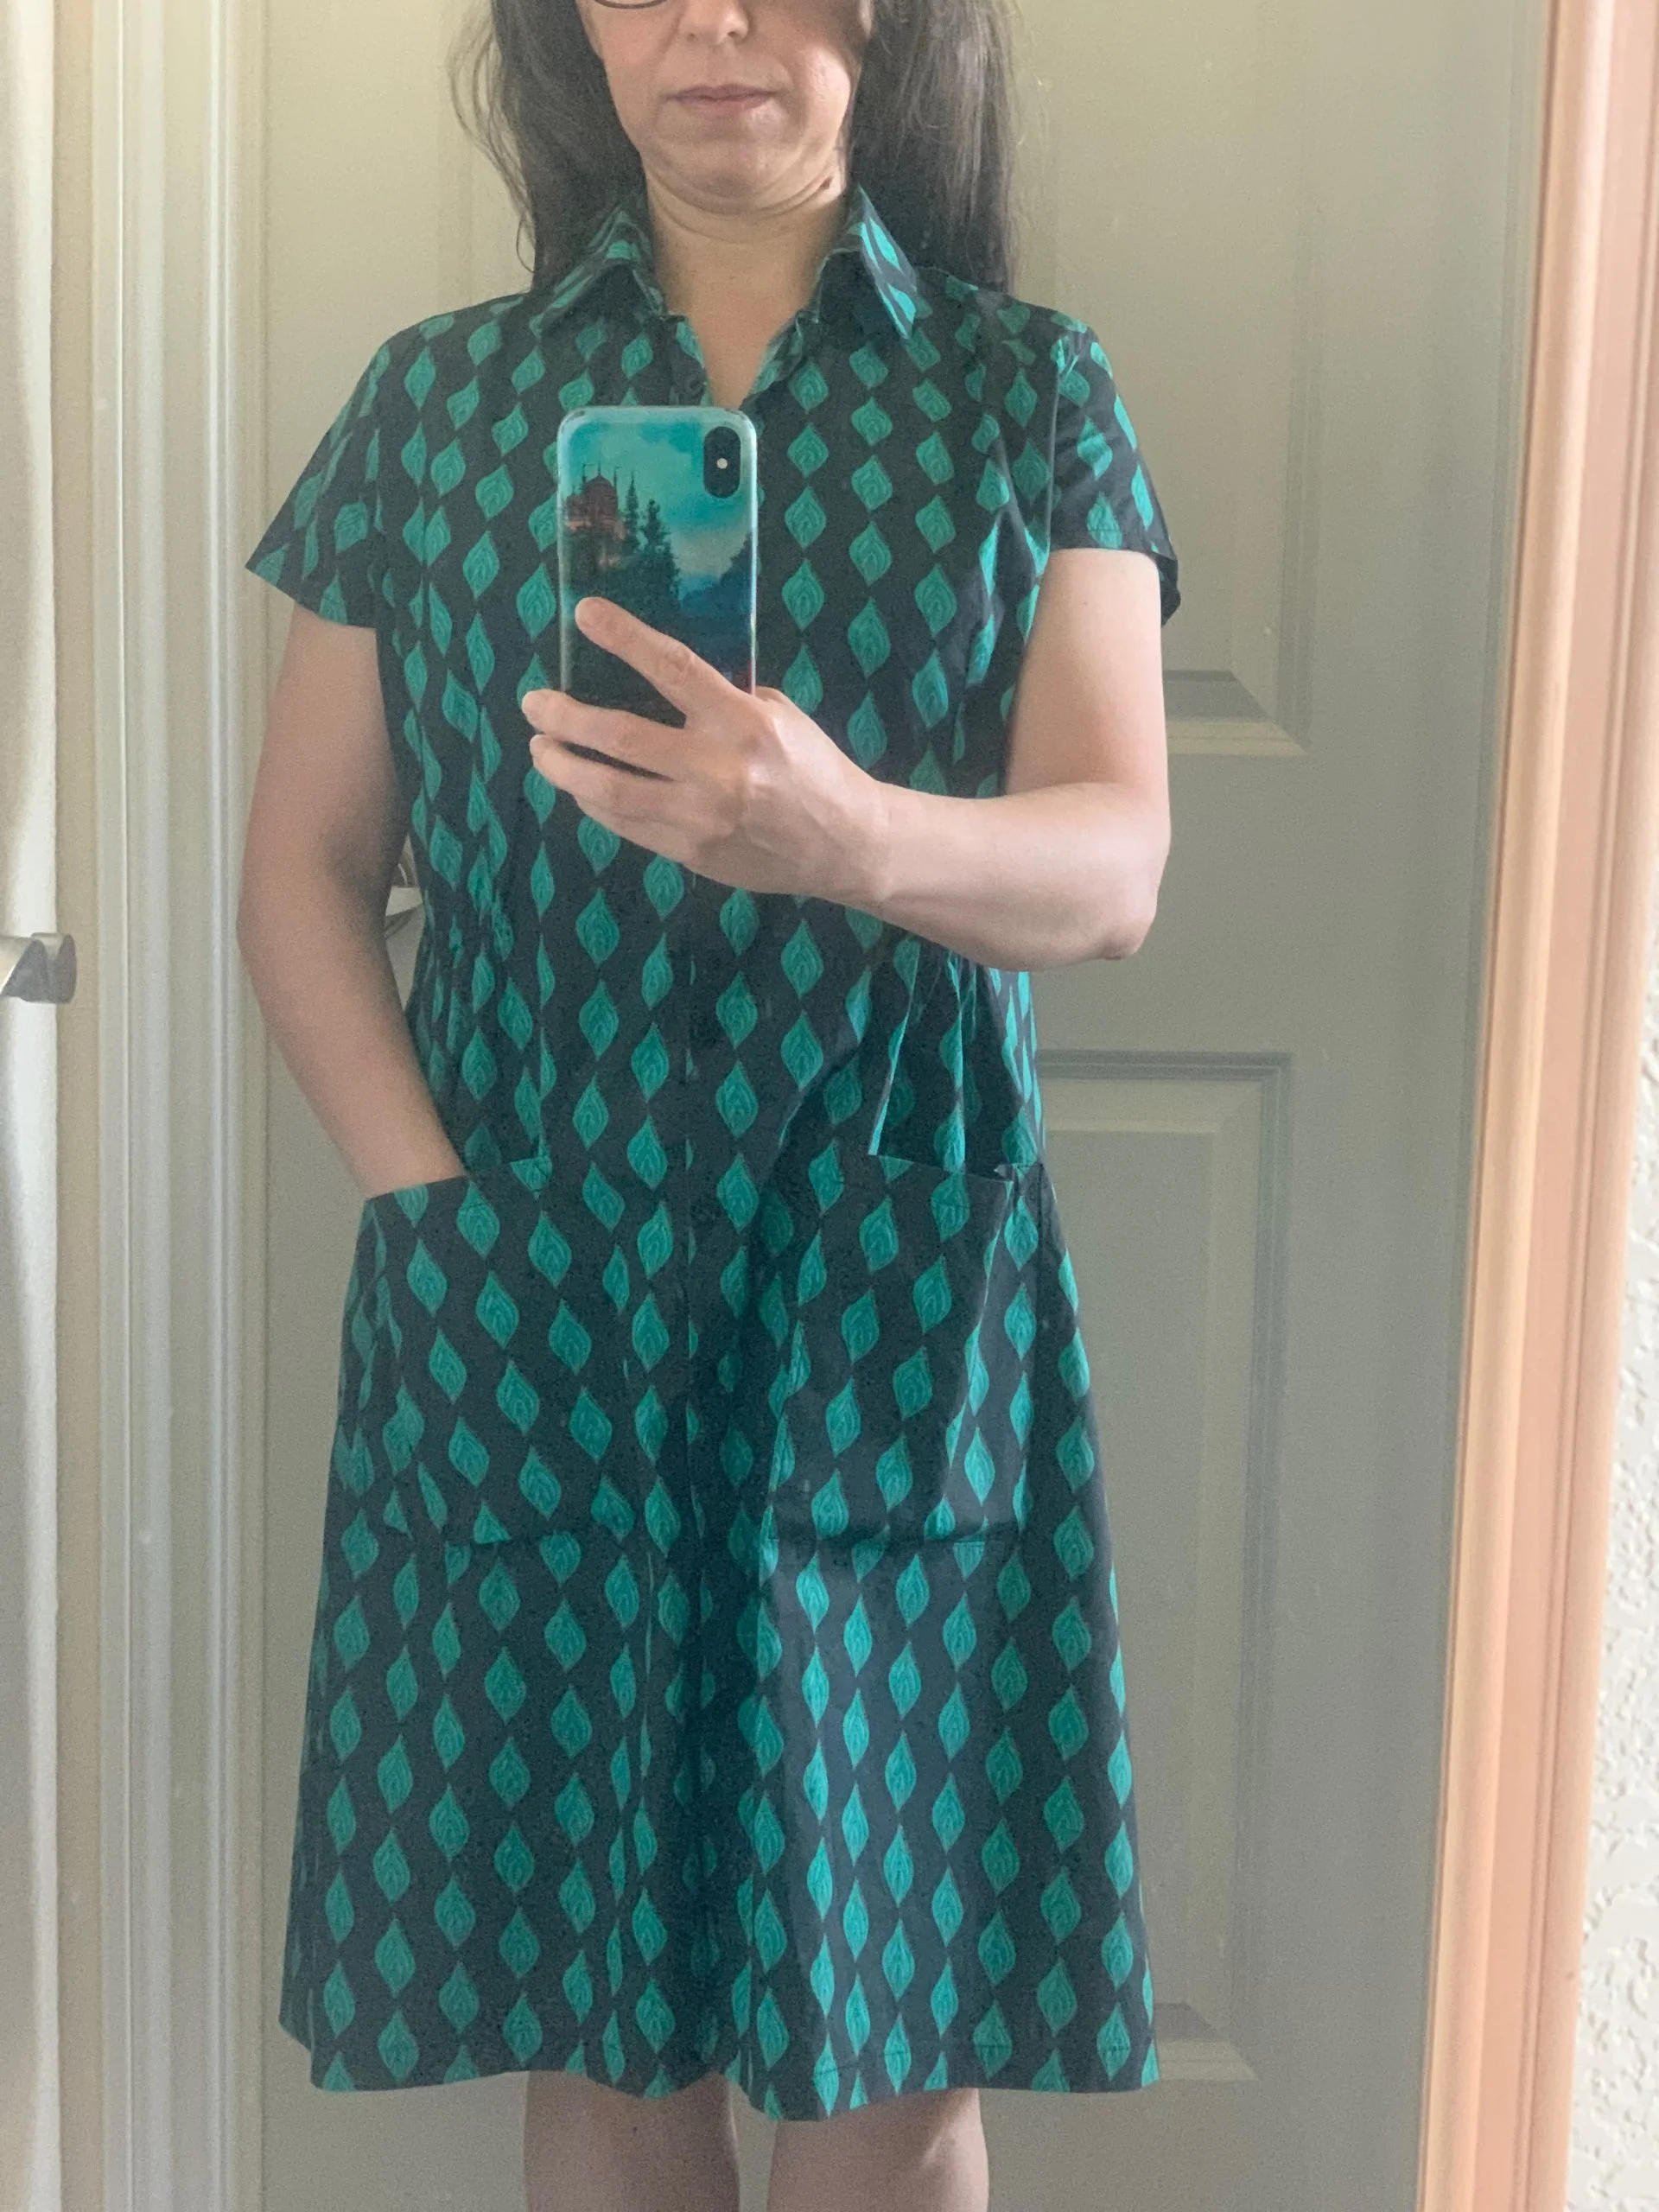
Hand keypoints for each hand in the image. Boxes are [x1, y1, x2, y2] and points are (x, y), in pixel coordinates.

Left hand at [523, 597, 889, 907]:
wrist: (844, 845)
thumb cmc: (811, 767)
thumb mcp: (777, 715)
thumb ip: (719, 700)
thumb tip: (652, 677)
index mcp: (744, 722)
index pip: (672, 668)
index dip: (624, 637)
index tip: (583, 613)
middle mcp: (718, 769)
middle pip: (620, 737)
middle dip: (566, 717)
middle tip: (535, 703)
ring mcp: (700, 817)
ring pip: (609, 790)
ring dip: (564, 766)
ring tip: (541, 747)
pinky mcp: (690, 852)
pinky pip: (625, 824)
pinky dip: (594, 801)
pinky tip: (581, 785)